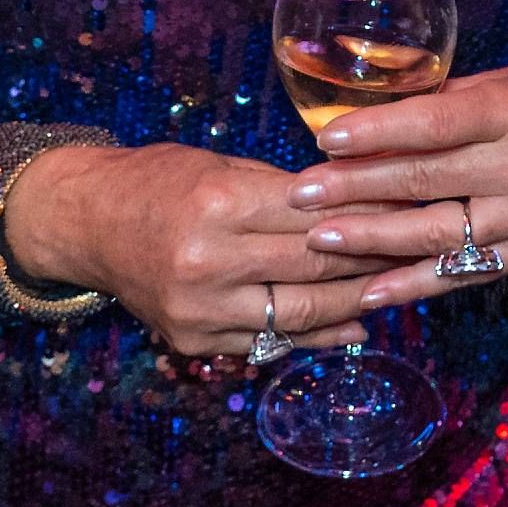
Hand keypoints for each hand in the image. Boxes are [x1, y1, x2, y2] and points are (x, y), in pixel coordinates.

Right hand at [0, 141, 387, 356]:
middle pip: (316, 265)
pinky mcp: (194, 339)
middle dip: (376, 257)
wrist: (87, 222)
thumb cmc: (161, 180)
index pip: (315, 211)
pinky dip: (316, 333)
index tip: (412, 203)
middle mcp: (208, 260)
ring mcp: (200, 308)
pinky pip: (271, 341)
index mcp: (218, 203)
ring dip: (357, 300)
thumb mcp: (222, 165)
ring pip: (301, 311)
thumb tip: (361, 202)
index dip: (370, 210)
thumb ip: (285, 190)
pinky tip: (352, 321)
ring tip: (398, 286)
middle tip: (421, 246)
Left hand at [287, 56, 507, 311]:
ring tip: (318, 238)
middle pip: (428, 180)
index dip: (378, 133)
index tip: (326, 139)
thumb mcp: (506, 80)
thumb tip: (362, 116)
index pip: (438, 123)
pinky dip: (412, 284)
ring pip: (437, 234)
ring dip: (371, 239)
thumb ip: (441, 100)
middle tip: (302, 193)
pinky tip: (368, 290)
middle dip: (356, 188)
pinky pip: (462, 273)